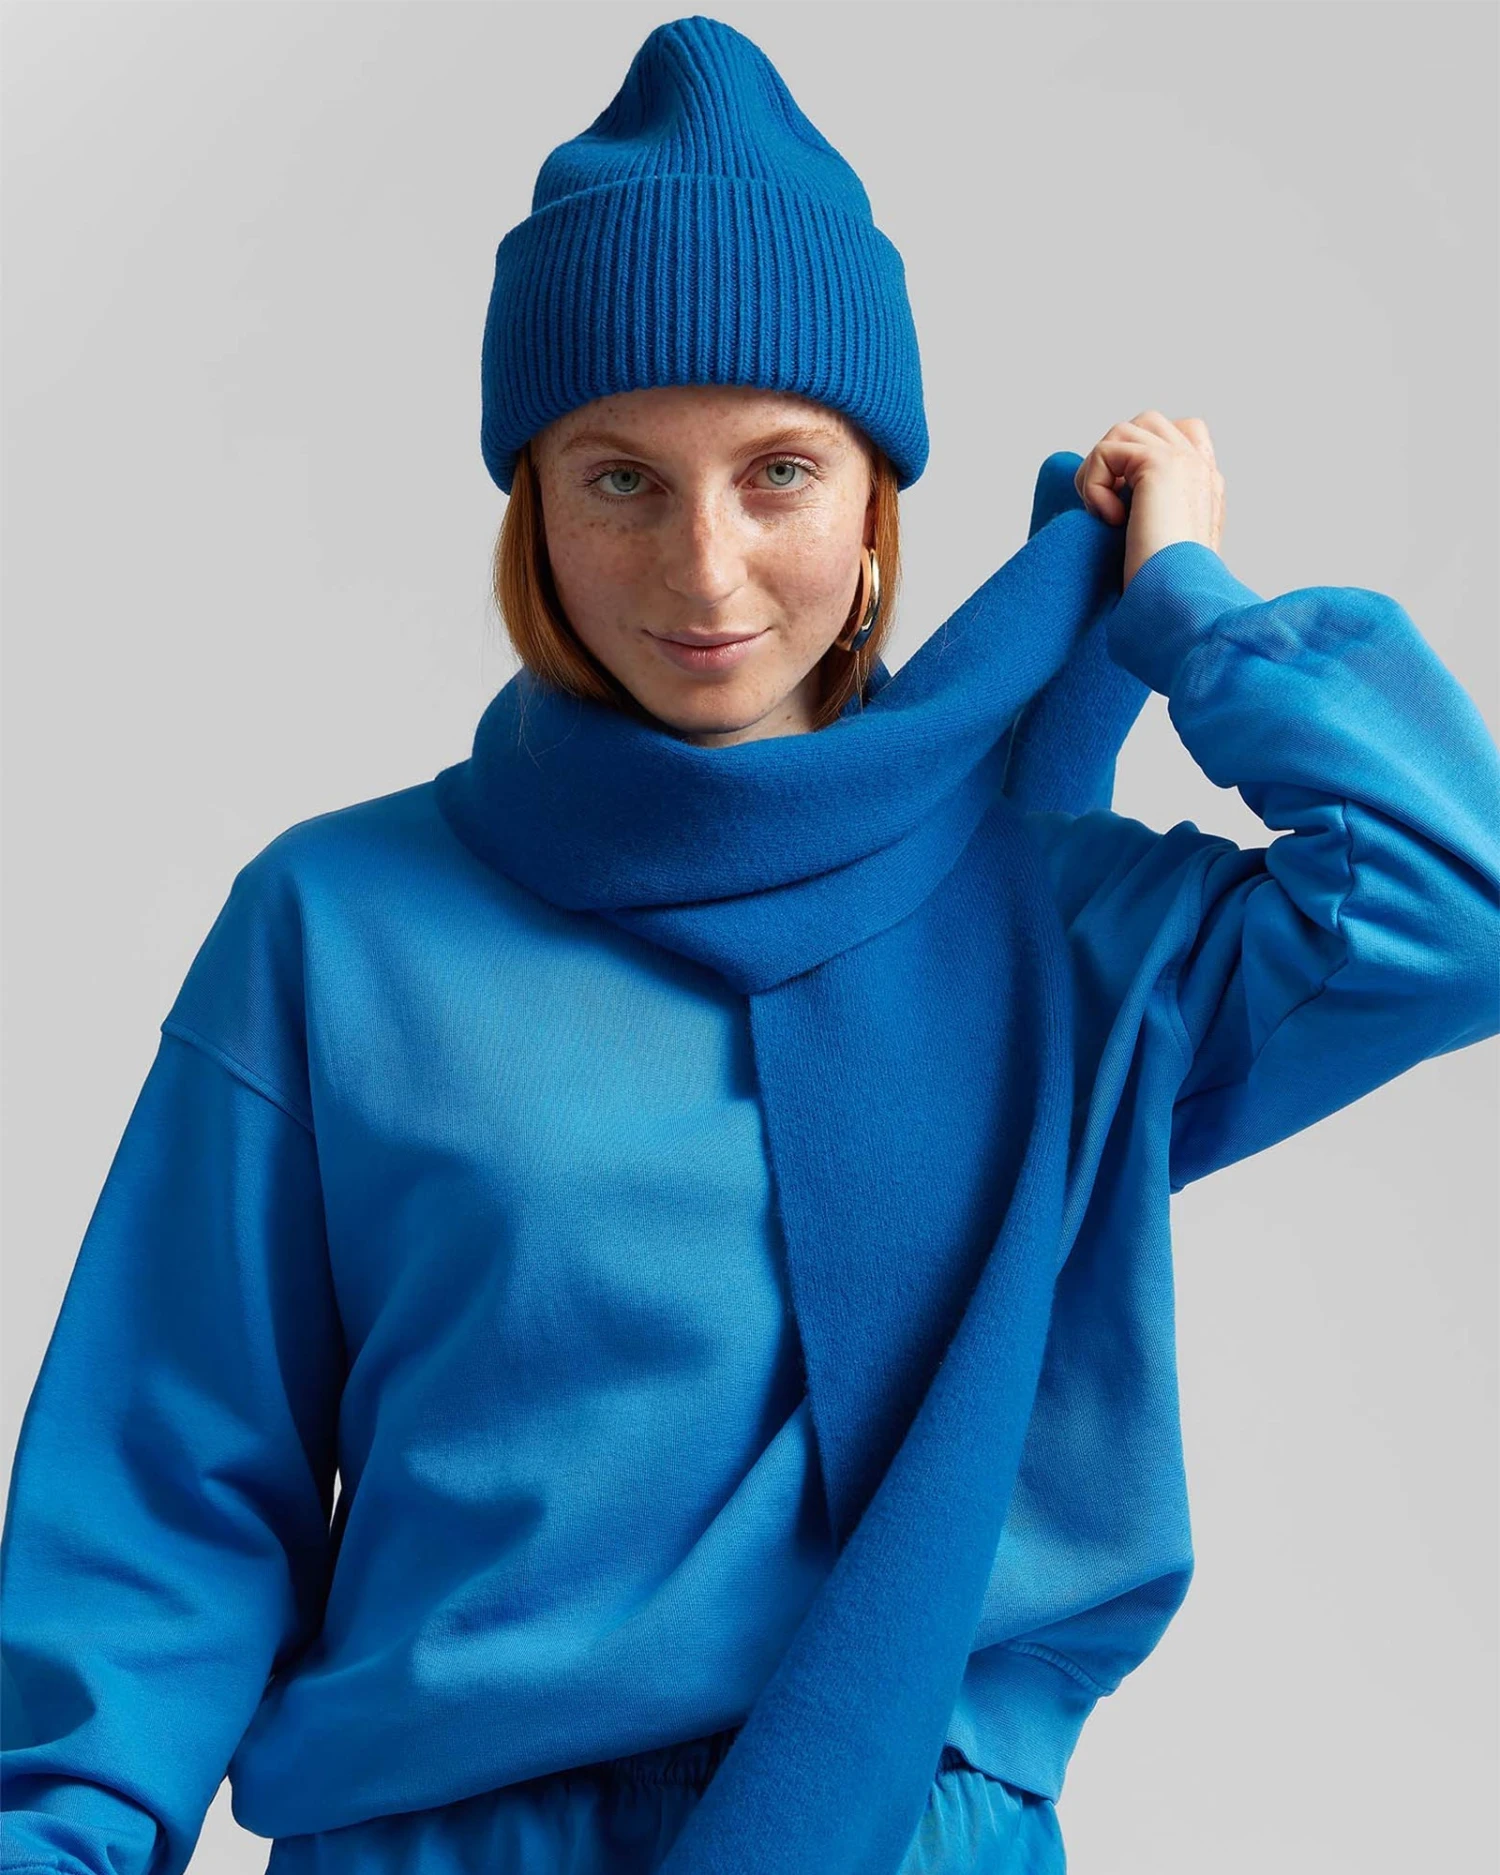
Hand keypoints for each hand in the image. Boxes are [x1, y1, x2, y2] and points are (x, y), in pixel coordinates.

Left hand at [1073, 411, 1225, 592]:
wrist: (1179, 605)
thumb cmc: (1164, 594)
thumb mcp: (1161, 547)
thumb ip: (1153, 515)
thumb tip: (1116, 509)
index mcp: (1205, 485)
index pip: (1178, 434)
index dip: (1138, 458)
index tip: (1124, 507)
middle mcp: (1200, 468)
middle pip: (1146, 424)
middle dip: (1114, 458)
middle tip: (1106, 508)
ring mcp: (1185, 461)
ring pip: (1123, 431)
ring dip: (1098, 471)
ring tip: (1103, 515)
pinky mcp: (1161, 465)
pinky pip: (1107, 451)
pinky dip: (1095, 484)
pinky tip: (1108, 520)